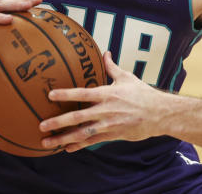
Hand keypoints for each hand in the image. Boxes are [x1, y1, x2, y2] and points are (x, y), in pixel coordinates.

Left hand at [39, 51, 169, 151]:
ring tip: (46, 142)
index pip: (82, 93)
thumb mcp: (127, 77)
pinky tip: (66, 148)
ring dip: (63, 138)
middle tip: (41, 125)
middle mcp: (106, 110)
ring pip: (82, 133)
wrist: (160, 114)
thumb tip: (105, 52)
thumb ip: (112, 67)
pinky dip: (79, 145)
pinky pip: (92, 141)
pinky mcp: (113, 135)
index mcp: (107, 93)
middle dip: (58, 122)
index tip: (50, 95)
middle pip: (77, 117)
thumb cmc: (143, 94)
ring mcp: (109, 125)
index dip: (66, 94)